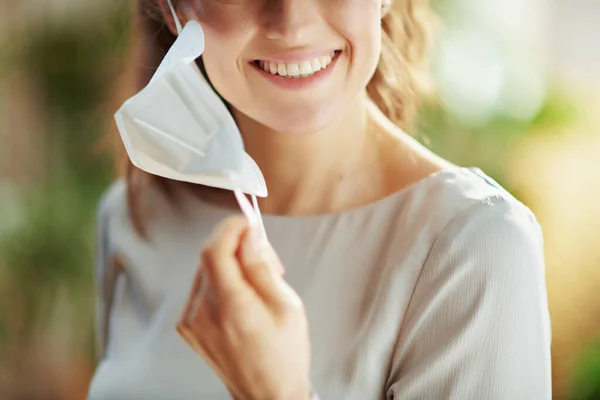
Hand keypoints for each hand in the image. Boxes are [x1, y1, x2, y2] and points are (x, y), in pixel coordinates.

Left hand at [176, 216, 311, 399]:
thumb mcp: (287, 306)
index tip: (250, 223)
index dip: (231, 228)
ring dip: (230, 263)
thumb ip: (262, 267)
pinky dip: (221, 280)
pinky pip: (201, 287)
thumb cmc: (285, 355)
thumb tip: (248, 236)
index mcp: (230, 306)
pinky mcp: (188, 326)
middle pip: (210, 256)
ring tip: (257, 282)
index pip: (215, 248)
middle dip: (237, 245)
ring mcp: (191, 321)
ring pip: (206, 270)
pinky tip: (242, 297)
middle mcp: (202, 312)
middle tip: (266, 259)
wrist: (267, 395)